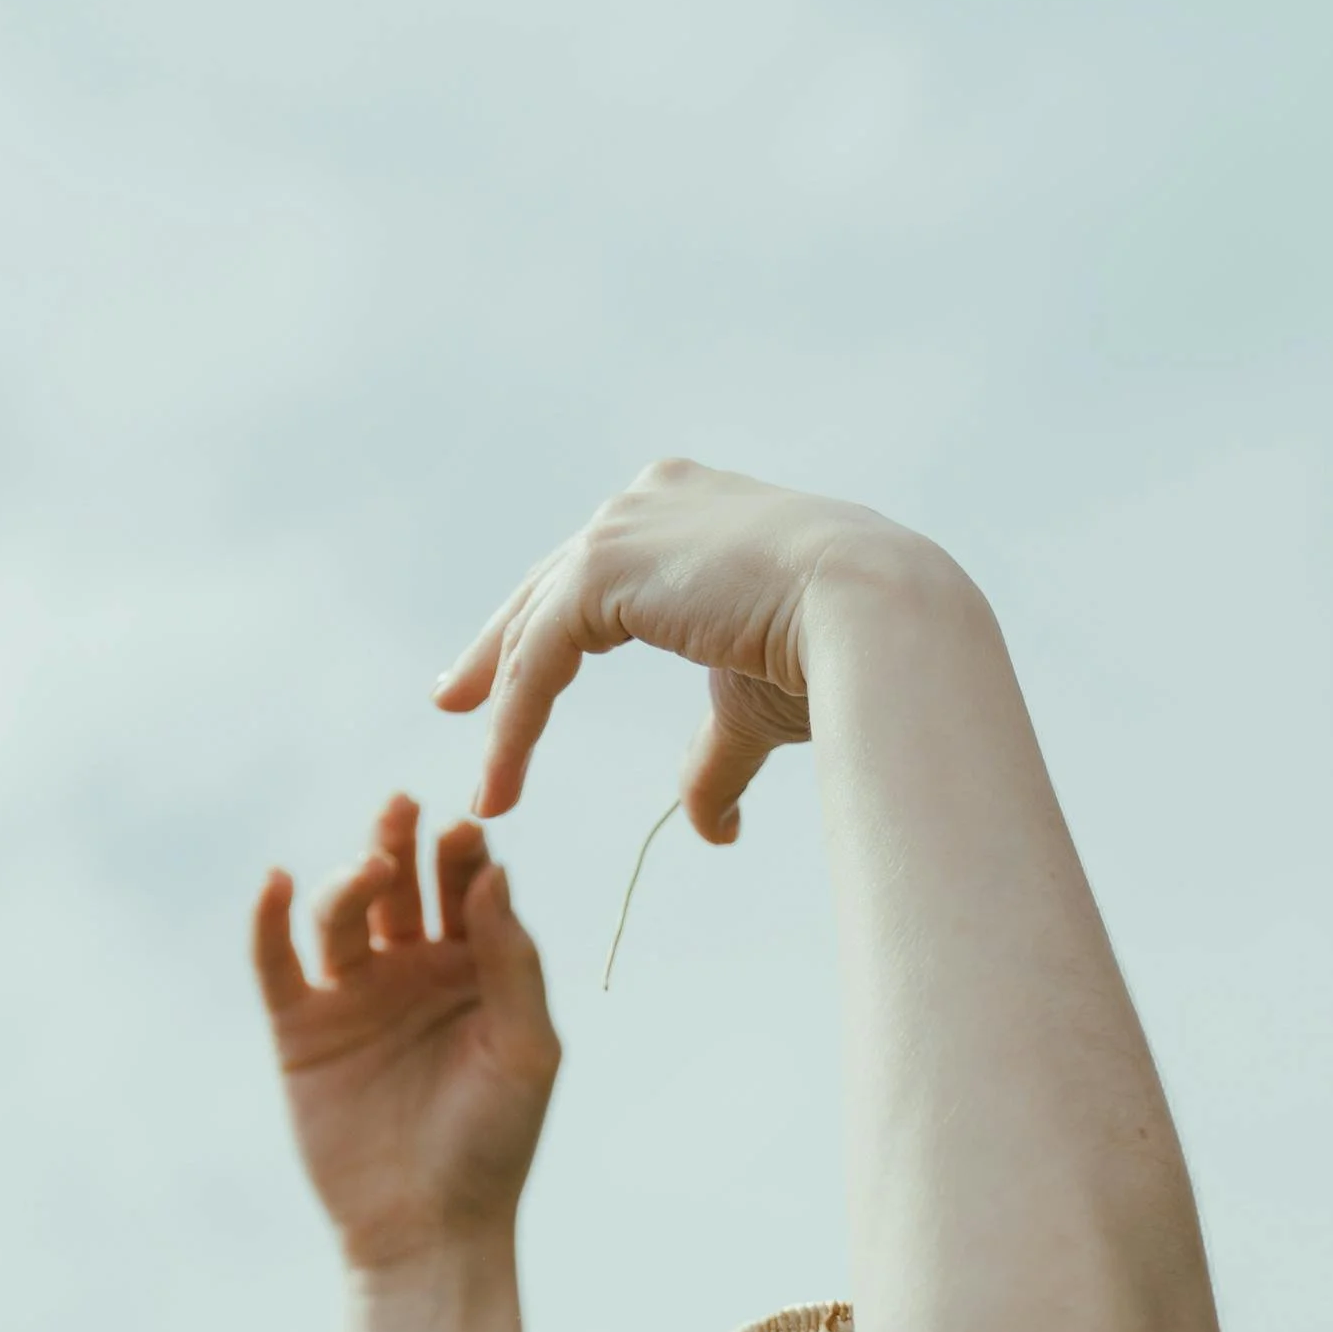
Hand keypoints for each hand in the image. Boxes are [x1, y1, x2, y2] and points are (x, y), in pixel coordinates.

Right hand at [251, 795, 559, 1275]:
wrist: (429, 1229)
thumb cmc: (494, 1144)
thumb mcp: (526, 1050)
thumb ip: (514, 963)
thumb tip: (496, 874)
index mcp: (475, 970)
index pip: (467, 889)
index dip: (464, 855)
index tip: (466, 830)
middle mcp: (412, 972)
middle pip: (400, 888)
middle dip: (401, 845)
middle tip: (404, 808)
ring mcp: (354, 996)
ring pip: (342, 916)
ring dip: (351, 882)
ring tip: (370, 870)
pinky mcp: (301, 1029)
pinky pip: (276, 963)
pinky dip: (270, 921)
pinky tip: (279, 882)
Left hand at [433, 457, 929, 842]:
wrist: (876, 617)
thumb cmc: (837, 656)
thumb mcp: (752, 707)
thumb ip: (712, 757)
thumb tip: (707, 830)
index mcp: (688, 512)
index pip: (597, 575)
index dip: (548, 630)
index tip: (507, 680)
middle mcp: (648, 501)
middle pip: (549, 587)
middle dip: (500, 650)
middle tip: (456, 699)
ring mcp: (623, 524)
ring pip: (537, 628)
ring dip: (501, 708)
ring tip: (484, 785)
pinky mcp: (605, 567)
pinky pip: (540, 657)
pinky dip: (516, 726)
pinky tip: (503, 785)